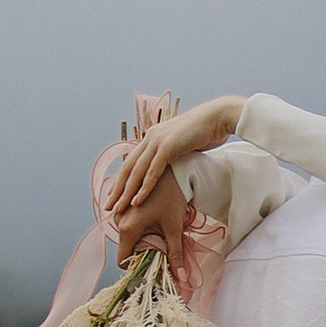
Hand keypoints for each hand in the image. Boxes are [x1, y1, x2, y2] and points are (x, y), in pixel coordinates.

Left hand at [107, 92, 244, 230]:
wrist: (218, 117)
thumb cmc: (206, 132)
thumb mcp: (184, 145)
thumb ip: (174, 154)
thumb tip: (174, 167)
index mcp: (153, 137)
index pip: (132, 162)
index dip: (121, 180)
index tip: (114, 196)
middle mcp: (151, 137)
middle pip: (128, 168)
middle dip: (117, 189)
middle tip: (107, 206)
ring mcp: (158, 141)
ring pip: (136, 172)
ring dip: (126, 192)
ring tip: (117, 209)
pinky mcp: (167, 147)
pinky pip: (152, 172)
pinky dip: (143, 188)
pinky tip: (137, 202)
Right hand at [116, 168, 190, 270]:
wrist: (171, 170)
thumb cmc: (172, 198)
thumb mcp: (174, 229)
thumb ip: (175, 255)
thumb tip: (181, 278)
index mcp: (128, 228)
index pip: (123, 260)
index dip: (136, 267)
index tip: (151, 264)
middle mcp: (118, 219)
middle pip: (126, 247)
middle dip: (141, 251)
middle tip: (160, 245)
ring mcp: (118, 210)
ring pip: (126, 235)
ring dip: (140, 238)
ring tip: (157, 229)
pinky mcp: (121, 202)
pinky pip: (126, 222)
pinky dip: (137, 225)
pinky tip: (151, 218)